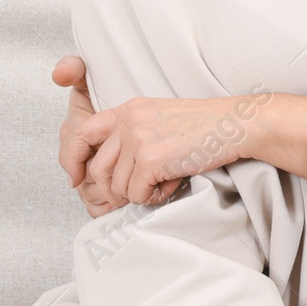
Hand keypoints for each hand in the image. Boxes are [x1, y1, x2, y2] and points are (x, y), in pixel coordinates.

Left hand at [76, 92, 248, 207]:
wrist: (234, 125)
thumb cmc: (203, 126)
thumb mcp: (159, 117)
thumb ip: (130, 133)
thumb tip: (104, 170)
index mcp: (128, 108)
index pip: (81, 133)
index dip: (72, 159)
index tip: (76, 178)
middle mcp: (129, 121)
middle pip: (97, 169)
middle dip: (113, 188)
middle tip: (138, 190)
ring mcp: (138, 139)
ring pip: (117, 186)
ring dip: (139, 192)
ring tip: (164, 181)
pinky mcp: (151, 159)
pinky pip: (137, 195)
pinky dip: (154, 197)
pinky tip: (172, 183)